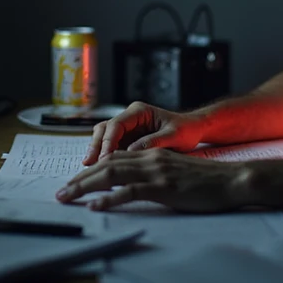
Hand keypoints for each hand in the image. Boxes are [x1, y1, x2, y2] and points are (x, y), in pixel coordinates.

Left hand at [57, 149, 251, 212]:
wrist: (231, 180)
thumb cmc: (206, 181)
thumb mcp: (175, 173)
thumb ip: (154, 175)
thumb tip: (131, 188)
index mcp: (152, 154)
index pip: (113, 158)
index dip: (90, 169)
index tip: (74, 183)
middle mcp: (150, 159)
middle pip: (106, 164)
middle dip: (80, 178)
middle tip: (60, 192)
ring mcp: (156, 172)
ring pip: (112, 174)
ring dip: (85, 186)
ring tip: (67, 196)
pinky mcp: (163, 187)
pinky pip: (130, 191)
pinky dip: (109, 199)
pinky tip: (95, 206)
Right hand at [82, 101, 203, 165]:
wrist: (192, 131)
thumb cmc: (186, 130)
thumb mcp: (174, 135)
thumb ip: (153, 142)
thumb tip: (131, 151)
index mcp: (139, 111)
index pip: (116, 125)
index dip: (108, 142)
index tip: (104, 159)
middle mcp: (129, 117)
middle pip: (104, 129)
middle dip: (96, 146)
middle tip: (89, 164)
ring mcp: (127, 129)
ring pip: (103, 137)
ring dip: (97, 152)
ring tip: (90, 168)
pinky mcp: (127, 140)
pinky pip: (111, 147)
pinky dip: (105, 158)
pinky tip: (101, 171)